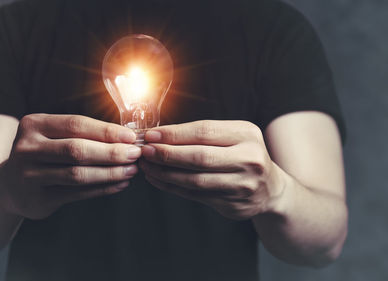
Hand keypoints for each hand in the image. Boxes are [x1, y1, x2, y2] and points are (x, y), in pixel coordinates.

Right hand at [0, 114, 141, 219]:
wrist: (9, 186)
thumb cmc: (42, 154)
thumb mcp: (51, 136)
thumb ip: (81, 134)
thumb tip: (125, 137)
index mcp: (34, 125)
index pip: (75, 124)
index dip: (106, 131)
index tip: (130, 136)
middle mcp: (28, 148)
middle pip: (77, 149)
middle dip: (111, 152)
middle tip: (135, 154)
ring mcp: (30, 175)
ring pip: (78, 174)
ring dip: (110, 173)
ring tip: (131, 171)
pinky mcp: (38, 198)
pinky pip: (77, 193)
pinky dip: (102, 189)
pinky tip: (119, 184)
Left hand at [139, 120, 284, 219]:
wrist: (270, 188)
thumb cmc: (243, 155)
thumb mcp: (232, 136)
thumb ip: (202, 134)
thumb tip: (159, 135)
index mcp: (246, 135)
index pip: (204, 132)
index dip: (174, 134)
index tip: (151, 135)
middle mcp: (248, 159)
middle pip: (200, 157)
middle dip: (167, 154)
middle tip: (145, 151)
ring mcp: (242, 185)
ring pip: (195, 180)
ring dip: (165, 173)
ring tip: (147, 166)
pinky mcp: (233, 205)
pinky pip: (195, 195)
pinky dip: (172, 187)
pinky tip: (158, 179)